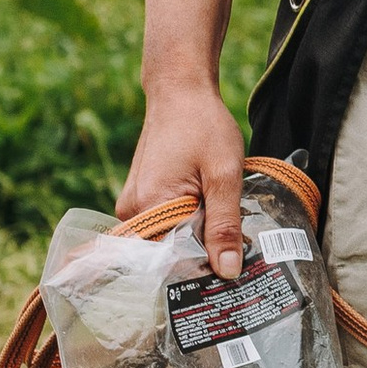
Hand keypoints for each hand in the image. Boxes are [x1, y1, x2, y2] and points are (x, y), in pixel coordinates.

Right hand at [119, 76, 246, 276]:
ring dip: (195, 240)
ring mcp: (133, 205)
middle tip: (234, 258)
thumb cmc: (203, 125)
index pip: (170, 261)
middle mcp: (132, 211)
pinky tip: (209, 217)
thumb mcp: (224, 175)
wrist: (181, 92)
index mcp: (147, 207)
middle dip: (199, 257)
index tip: (228, 275)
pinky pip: (164, 224)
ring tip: (225, 236)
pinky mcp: (140, 199)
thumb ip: (225, 224)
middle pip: (166, 253)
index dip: (200, 270)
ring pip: (167, 239)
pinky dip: (187, 225)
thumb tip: (227, 271)